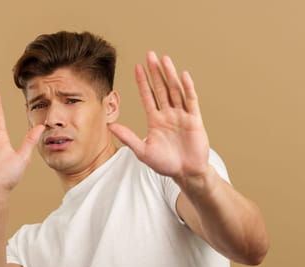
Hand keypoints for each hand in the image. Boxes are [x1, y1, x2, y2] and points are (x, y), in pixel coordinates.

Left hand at [108, 52, 209, 183]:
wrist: (186, 173)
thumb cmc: (165, 164)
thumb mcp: (143, 151)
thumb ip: (128, 137)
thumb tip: (110, 126)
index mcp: (155, 120)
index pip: (147, 96)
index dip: (142, 82)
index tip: (137, 67)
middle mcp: (168, 114)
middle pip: (161, 89)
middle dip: (155, 72)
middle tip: (150, 55)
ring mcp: (182, 116)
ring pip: (175, 91)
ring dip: (170, 75)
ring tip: (164, 59)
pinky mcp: (194, 120)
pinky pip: (191, 101)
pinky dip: (188, 88)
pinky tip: (183, 76)